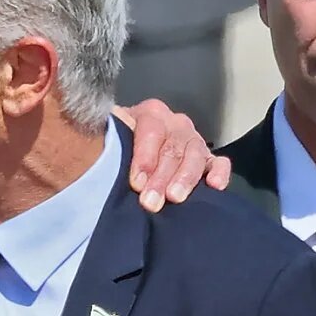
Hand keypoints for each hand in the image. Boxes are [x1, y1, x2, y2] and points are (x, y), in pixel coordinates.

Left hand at [115, 99, 230, 211]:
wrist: (126, 151)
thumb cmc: (116, 148)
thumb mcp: (109, 138)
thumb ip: (106, 141)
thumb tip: (95, 153)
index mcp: (149, 114)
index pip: (150, 131)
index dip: (144, 158)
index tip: (136, 183)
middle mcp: (174, 123)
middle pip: (172, 148)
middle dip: (161, 177)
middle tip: (150, 202)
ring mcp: (193, 140)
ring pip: (195, 155)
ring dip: (185, 178)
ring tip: (175, 198)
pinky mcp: (208, 159)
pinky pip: (219, 162)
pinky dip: (219, 173)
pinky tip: (214, 186)